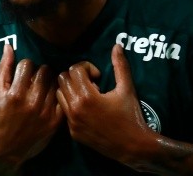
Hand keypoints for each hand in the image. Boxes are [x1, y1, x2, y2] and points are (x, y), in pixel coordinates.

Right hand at [0, 44, 63, 169]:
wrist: (7, 148)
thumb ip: (3, 68)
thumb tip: (8, 46)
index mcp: (15, 93)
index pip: (27, 64)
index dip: (24, 67)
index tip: (22, 75)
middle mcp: (32, 102)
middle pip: (44, 70)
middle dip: (39, 72)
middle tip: (34, 80)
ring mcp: (45, 112)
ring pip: (54, 82)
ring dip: (49, 82)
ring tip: (42, 88)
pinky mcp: (55, 121)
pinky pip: (61, 97)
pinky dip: (56, 94)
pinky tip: (50, 97)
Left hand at [56, 44, 156, 166]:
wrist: (133, 147)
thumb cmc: (131, 115)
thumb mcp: (127, 88)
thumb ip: (120, 65)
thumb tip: (116, 45)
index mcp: (87, 96)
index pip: (74, 69)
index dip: (86, 68)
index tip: (98, 76)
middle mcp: (75, 109)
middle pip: (62, 79)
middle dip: (76, 77)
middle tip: (91, 84)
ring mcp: (72, 122)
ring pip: (59, 94)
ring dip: (71, 90)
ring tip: (88, 95)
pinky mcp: (72, 132)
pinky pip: (64, 111)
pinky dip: (72, 105)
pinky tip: (88, 110)